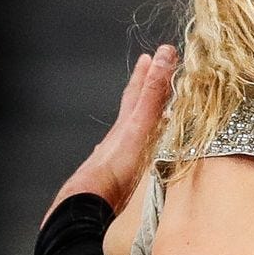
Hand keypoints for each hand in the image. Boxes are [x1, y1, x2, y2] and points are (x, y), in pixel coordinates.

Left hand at [55, 44, 176, 212]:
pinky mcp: (117, 174)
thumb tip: (161, 56)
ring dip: (140, 119)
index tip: (149, 56)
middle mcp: (119, 135)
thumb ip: (152, 93)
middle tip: (146, 73)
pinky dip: (135, 146)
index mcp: (127, 123)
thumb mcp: (140, 125)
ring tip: (150, 114)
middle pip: (130, 107)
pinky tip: (133, 152)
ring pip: (129, 130)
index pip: (136, 91)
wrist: (93, 199)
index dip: (144, 72)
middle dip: (140, 89)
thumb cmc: (117, 166)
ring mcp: (116, 154)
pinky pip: (129, 153)